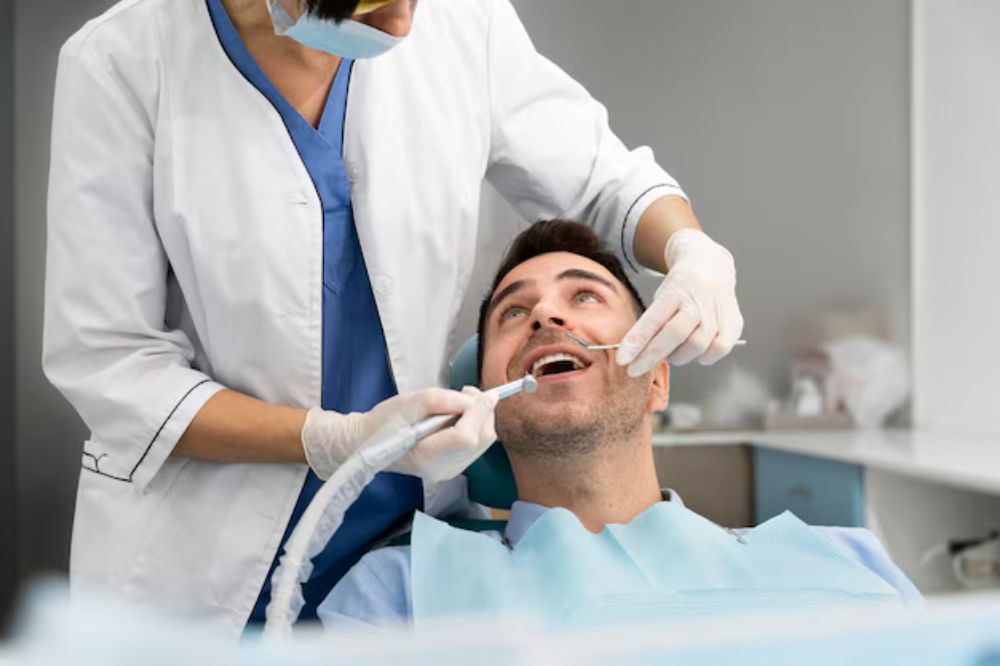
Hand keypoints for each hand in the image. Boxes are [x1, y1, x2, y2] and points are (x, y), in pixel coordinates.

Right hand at [301, 386, 497, 482]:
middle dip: (483, 412)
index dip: (478, 411)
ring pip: (483, 443)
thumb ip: (442, 400)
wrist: (367, 444)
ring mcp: (449, 472)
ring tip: (460, 403)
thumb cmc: (382, 423)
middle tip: (467, 392)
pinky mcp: (452, 469)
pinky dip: (473, 428)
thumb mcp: (409, 403)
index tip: (473, 390)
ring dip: (479, 419)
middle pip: (483, 439)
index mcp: (429, 457)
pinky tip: (456, 418)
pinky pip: (475, 446)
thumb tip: (473, 399)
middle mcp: (444, 470)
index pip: (468, 436)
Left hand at [617, 229, 743, 374]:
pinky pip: (718, 350)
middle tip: (636, 369)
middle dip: (651, 356)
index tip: (622, 360)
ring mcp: (718, 311)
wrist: (711, 267)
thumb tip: (635, 356)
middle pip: (675, 334)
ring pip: (697, 346)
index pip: (653, 319)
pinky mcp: (734, 323)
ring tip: (671, 351)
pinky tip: (696, 351)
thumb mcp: (661, 298)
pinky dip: (704, 357)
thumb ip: (652, 324)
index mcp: (675, 291)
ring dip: (678, 356)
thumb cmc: (680, 290)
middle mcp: (698, 300)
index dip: (637, 342)